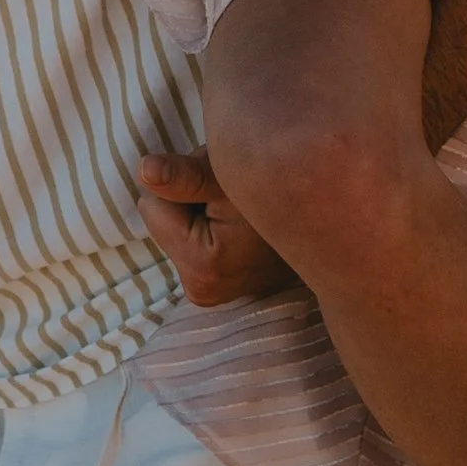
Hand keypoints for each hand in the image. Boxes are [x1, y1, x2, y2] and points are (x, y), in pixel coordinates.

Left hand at [137, 149, 300, 305]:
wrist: (322, 212)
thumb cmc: (275, 182)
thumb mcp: (229, 172)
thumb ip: (185, 175)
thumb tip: (144, 171)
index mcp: (204, 268)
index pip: (152, 205)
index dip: (183, 184)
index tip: (221, 190)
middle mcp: (205, 292)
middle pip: (161, 220)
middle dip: (189, 201)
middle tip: (232, 201)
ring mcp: (212, 294)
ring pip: (175, 229)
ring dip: (200, 212)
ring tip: (240, 212)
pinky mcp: (216, 288)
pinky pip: (190, 242)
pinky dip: (208, 227)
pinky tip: (239, 228)